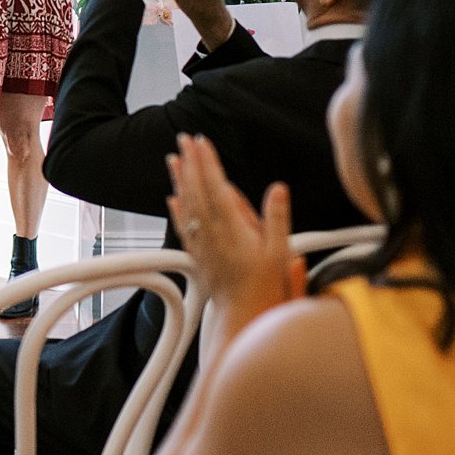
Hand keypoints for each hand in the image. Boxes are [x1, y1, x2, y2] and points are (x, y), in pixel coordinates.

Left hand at [166, 133, 304, 324]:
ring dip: (180, 180)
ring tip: (174, 159)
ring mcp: (202, 243)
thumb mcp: (281, 252)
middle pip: (198, 190)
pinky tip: (173, 197)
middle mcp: (212, 233)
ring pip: (187, 204)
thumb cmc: (266, 288)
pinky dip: (177, 208)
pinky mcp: (198, 254)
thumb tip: (278, 189)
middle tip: (184, 140)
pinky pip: (184, 226)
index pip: (216, 186)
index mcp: (233, 228)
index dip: (208, 163)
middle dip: (191, 162)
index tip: (203, 142)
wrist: (244, 315)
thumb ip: (277, 218)